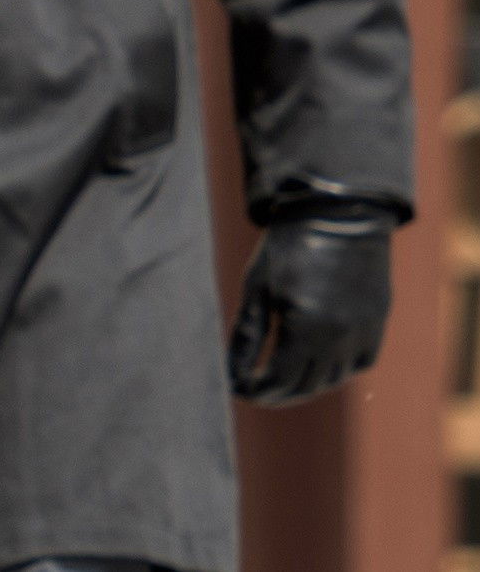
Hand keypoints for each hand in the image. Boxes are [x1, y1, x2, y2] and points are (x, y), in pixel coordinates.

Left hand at [230, 203, 394, 405]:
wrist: (339, 215)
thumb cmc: (289, 247)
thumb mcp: (258, 287)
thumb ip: (247, 334)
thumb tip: (231, 374)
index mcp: (305, 328)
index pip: (280, 379)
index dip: (257, 390)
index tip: (238, 390)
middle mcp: (339, 337)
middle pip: (307, 385)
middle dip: (278, 394)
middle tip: (256, 392)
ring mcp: (363, 332)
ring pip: (334, 379)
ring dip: (306, 386)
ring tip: (282, 382)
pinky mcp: (377, 323)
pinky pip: (359, 363)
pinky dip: (337, 371)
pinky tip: (317, 366)